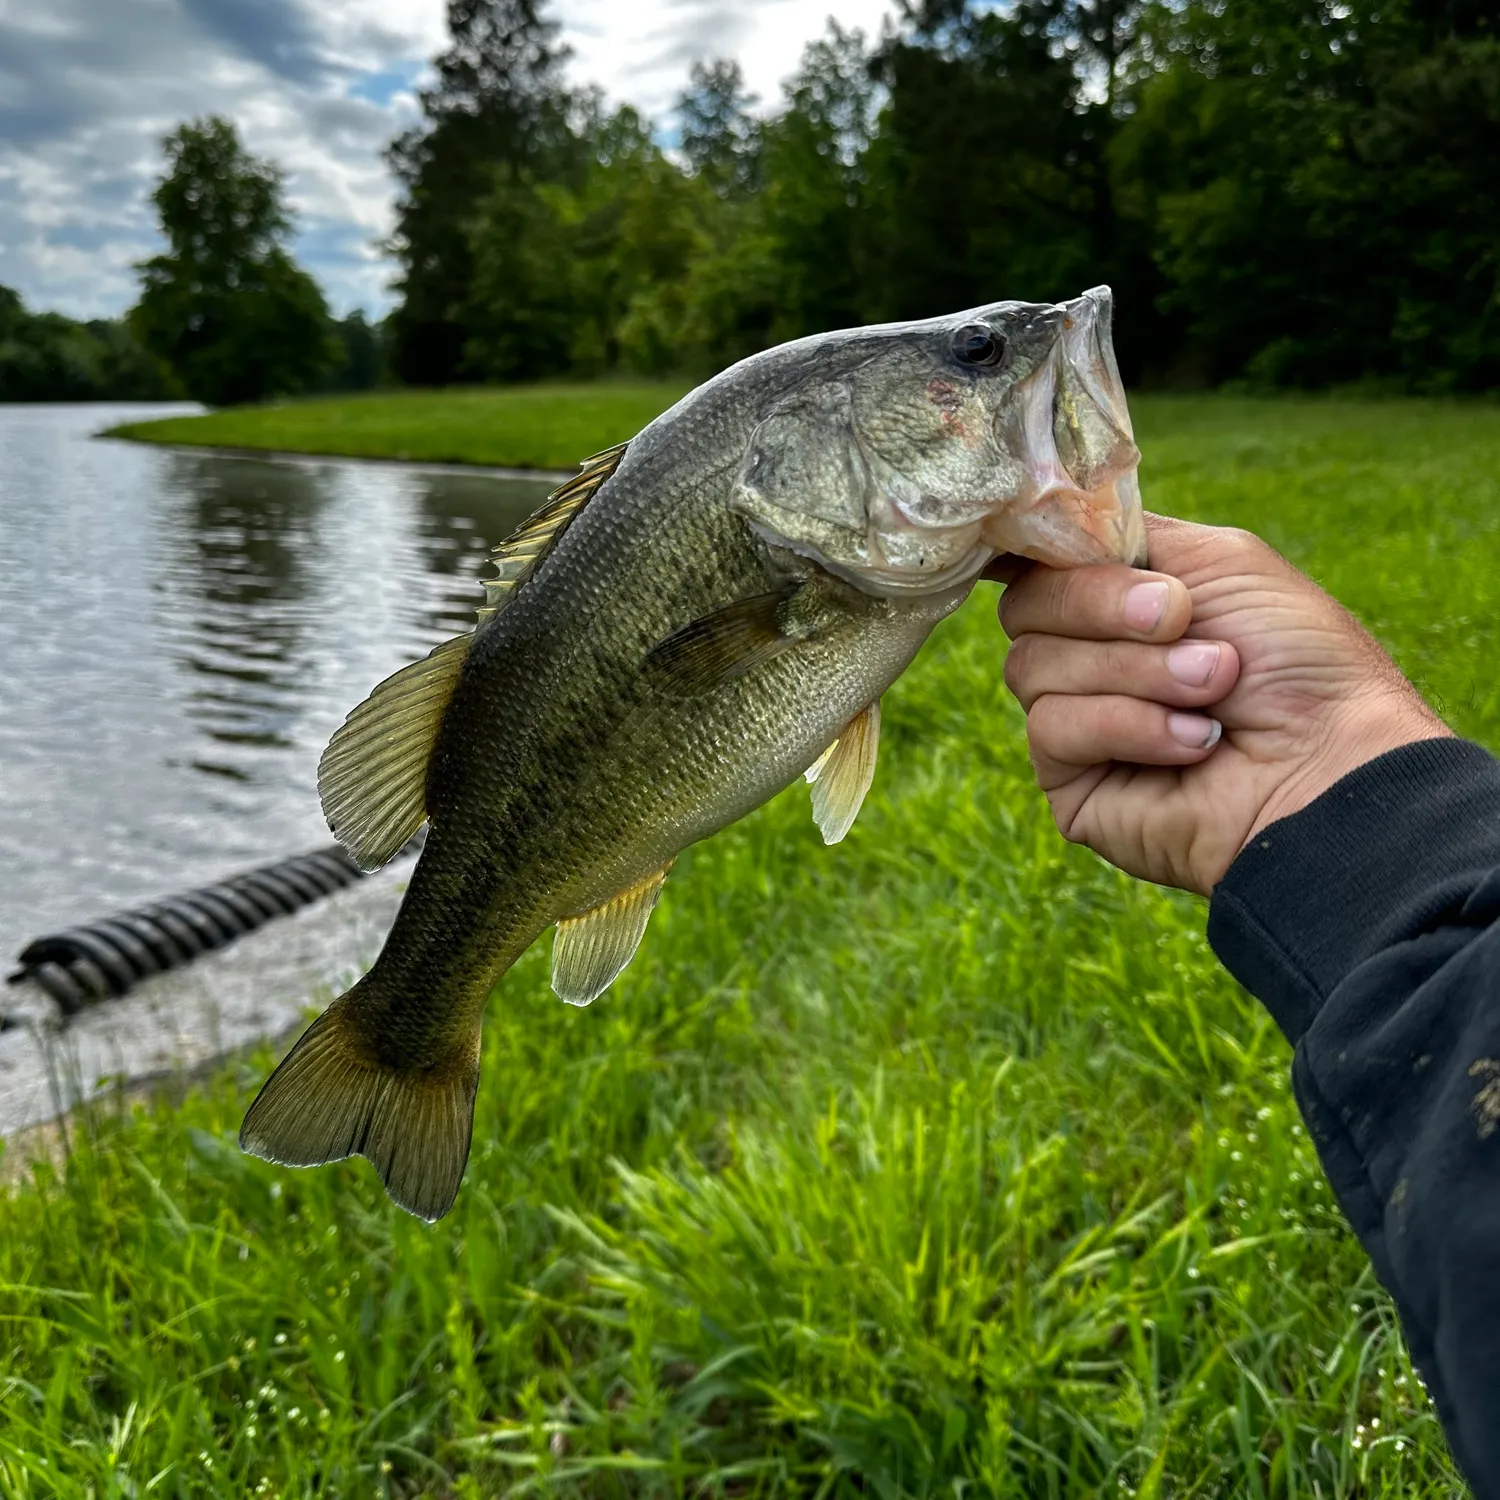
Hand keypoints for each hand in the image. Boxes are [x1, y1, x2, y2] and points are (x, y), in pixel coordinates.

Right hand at [998, 514, 1451, 895]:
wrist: (1329, 763)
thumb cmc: (1298, 662)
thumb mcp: (1219, 560)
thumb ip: (1120, 533)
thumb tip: (1032, 529)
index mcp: (1118, 598)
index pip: (1036, 560)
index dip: (1038, 548)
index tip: (1066, 545)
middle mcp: (1088, 655)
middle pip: (1025, 606)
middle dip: (1104, 607)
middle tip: (1182, 622)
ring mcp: (1075, 721)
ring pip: (1031, 666)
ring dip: (1135, 672)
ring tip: (1211, 693)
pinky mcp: (1069, 783)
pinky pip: (1051, 728)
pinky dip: (1128, 725)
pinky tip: (1192, 744)